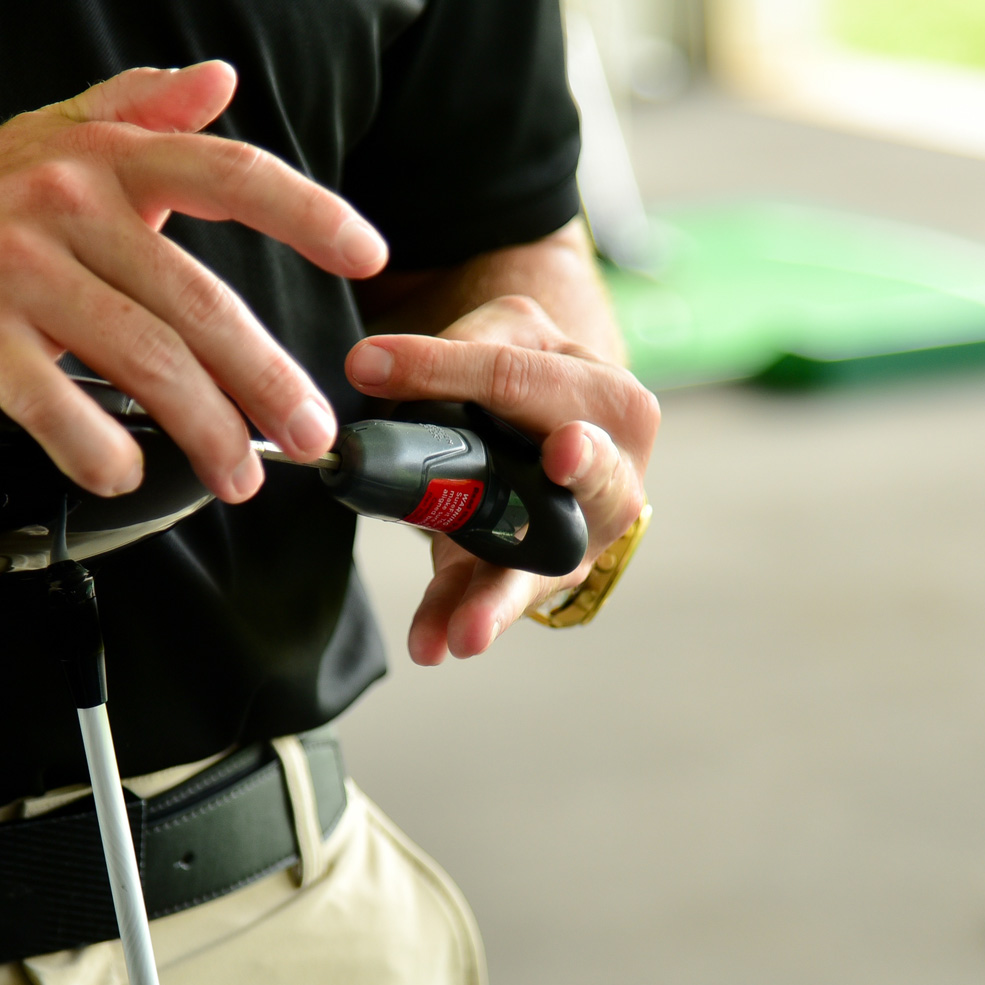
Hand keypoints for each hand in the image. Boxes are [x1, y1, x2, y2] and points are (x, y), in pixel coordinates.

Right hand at [0, 62, 386, 502]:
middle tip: (310, 433)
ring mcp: (16, 272)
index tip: (369, 259)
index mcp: (98, 159)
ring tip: (240, 476)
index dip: (309, 215)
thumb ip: (137, 111)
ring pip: (145, 361)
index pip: (229, 173)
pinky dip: (102, 448)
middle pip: (199, 302)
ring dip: (207, 431)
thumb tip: (220, 81)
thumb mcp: (43, 142)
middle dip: (267, 379)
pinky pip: (58, 405)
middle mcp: (65, 205)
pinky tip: (130, 473)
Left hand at [345, 296, 658, 663]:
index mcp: (613, 402)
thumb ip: (455, 346)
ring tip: (468, 630)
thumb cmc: (531, 383)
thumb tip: (371, 366)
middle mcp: (615, 479)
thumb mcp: (507, 340)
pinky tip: (431, 645)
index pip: (524, 377)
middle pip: (589, 473)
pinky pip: (493, 600)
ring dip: (500, 598)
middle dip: (580, 464)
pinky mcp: (535, 581)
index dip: (445, 366)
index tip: (368, 364)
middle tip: (561, 456)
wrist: (556, 435)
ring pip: (542, 567)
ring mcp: (580, 542)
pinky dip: (459, 619)